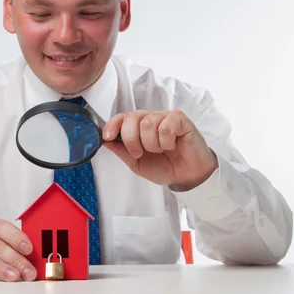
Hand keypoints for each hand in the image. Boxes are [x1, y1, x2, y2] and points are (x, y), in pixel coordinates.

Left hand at [102, 110, 217, 189]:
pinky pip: (166, 126)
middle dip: (131, 139)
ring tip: (161, 150)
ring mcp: (165, 117)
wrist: (187, 176)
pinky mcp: (180, 119)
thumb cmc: (165, 167)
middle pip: (132, 118)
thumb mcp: (137, 164)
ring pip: (148, 123)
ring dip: (152, 144)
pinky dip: (166, 141)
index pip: (121, 117)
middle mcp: (150, 119)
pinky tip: (172, 145)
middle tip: (139, 153)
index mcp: (138, 127)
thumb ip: (122, 151)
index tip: (107, 137)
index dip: (112, 125)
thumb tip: (106, 141)